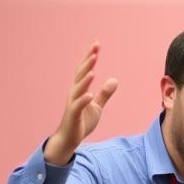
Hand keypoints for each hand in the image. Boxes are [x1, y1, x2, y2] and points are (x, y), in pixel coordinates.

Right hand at [44, 42, 118, 164]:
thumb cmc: (81, 121)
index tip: (96, 44)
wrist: (69, 139)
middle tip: (95, 48)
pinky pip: (77, 106)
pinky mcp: (73, 116)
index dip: (90, 57)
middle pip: (81, 74)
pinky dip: (83, 100)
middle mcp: (74, 93)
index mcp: (79, 89)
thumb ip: (104, 93)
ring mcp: (73, 104)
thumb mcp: (97, 106)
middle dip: (88, 61)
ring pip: (78, 88)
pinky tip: (90, 95)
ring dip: (85, 79)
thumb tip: (114, 80)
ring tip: (93, 69)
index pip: (85, 70)